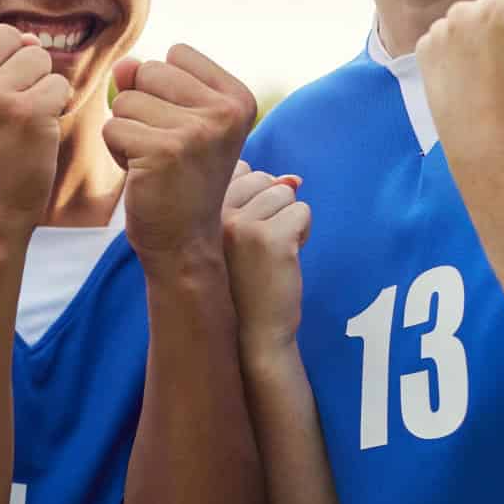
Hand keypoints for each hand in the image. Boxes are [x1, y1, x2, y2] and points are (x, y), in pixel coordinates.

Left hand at [107, 46, 257, 264]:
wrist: (185, 240)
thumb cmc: (178, 176)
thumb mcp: (177, 120)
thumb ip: (152, 82)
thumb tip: (125, 64)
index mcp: (238, 97)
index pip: (176, 53)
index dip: (163, 87)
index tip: (180, 126)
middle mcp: (225, 111)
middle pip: (148, 71)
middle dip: (141, 107)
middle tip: (163, 147)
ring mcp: (197, 130)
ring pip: (125, 100)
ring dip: (127, 130)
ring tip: (153, 160)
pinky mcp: (164, 150)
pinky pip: (112, 128)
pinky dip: (116, 151)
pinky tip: (142, 173)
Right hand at [223, 164, 309, 354]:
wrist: (251, 332)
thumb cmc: (243, 284)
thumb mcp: (230, 238)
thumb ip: (249, 202)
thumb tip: (292, 178)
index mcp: (200, 212)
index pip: (240, 171)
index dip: (256, 197)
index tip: (248, 232)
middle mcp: (215, 213)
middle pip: (265, 179)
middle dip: (275, 207)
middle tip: (262, 246)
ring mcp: (242, 225)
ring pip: (285, 193)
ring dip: (289, 221)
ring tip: (273, 252)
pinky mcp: (271, 238)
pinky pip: (302, 211)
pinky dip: (303, 233)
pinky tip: (286, 258)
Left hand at [417, 0, 503, 186]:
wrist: (490, 152)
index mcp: (501, 8)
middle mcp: (464, 12)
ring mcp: (440, 32)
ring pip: (477, 16)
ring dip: (489, 34)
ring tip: (496, 74)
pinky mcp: (424, 51)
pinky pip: (454, 35)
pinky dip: (465, 48)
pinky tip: (474, 78)